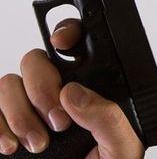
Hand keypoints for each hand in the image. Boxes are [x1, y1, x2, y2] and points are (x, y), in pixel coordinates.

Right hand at [0, 18, 144, 157]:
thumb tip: (73, 93)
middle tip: (58, 121)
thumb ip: (108, 119)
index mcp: (90, 90)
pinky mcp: (4, 130)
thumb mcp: (121, 148)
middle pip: (35, 60)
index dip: (66, 33)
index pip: (75, 47)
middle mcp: (56, 95)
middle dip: (42, 86)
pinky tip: (12, 146)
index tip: (63, 44)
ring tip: (39, 144)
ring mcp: (27, 112)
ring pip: (8, 83)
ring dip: (19, 112)